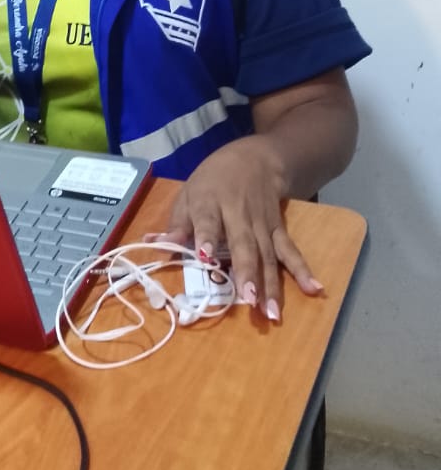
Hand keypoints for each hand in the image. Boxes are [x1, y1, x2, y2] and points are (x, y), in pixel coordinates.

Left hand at [157, 138, 322, 321]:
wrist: (259, 157)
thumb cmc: (215, 178)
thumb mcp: (190, 191)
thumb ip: (177, 222)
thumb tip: (154, 245)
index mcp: (210, 202)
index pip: (208, 219)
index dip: (206, 237)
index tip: (205, 257)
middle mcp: (238, 214)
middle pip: (243, 244)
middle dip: (246, 272)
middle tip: (248, 299)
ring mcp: (262, 224)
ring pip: (268, 255)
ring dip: (271, 284)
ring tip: (272, 312)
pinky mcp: (278, 229)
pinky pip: (289, 251)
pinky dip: (302, 270)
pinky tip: (313, 288)